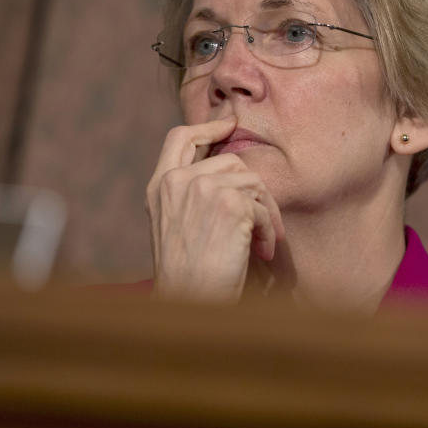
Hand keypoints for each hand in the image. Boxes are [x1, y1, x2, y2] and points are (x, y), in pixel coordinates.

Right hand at [146, 116, 284, 302]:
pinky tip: (262, 252)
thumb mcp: (176, 226)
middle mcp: (176, 181)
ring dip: (265, 213)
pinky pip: (262, 205)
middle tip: (262, 223)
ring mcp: (201, 188)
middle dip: (254, 190)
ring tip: (261, 244)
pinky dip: (268, 230)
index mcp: (158, 186)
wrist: (190, 303)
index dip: (207, 127)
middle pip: (231, 160)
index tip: (229, 124)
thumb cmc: (188, 275)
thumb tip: (230, 169)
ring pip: (252, 181)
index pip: (180, 137)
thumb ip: (190, 194)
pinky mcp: (228, 202)